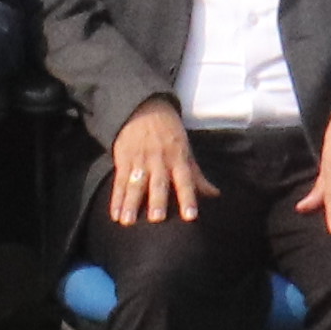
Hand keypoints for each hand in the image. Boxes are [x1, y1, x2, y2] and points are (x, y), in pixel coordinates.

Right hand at [105, 102, 204, 228]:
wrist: (143, 108)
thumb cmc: (169, 133)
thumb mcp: (186, 150)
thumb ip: (197, 175)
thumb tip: (215, 194)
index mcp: (178, 158)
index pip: (186, 181)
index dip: (188, 198)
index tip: (190, 216)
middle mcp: (159, 160)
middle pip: (158, 183)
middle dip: (157, 201)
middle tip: (156, 219)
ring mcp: (140, 160)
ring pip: (135, 184)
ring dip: (131, 203)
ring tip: (127, 221)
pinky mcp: (123, 159)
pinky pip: (119, 181)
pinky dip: (116, 198)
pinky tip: (115, 214)